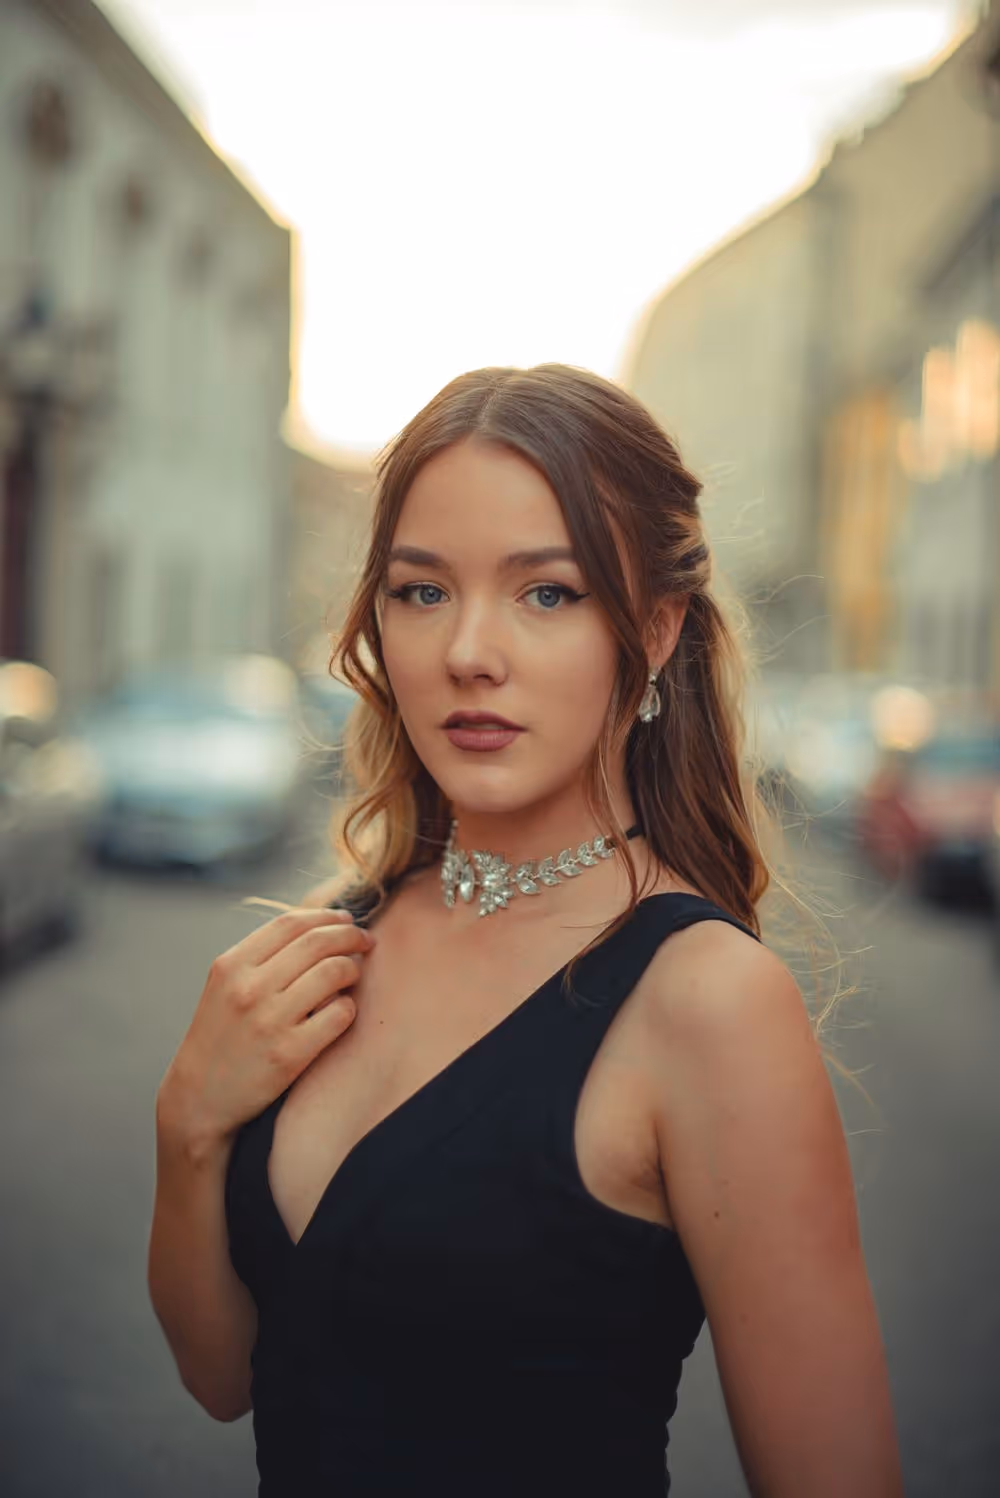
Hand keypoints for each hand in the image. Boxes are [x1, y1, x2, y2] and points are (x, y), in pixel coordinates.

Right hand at [157, 907, 374, 1148]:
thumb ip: (262, 956)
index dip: (325, 916)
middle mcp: (249, 989)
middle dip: (350, 936)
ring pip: (334, 973)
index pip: (290, 923)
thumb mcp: (226, 986)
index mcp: (232, 966)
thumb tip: (318, 925)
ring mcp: (269, 1021)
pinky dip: (348, 1007)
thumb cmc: (222, 1035)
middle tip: (365, 941)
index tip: (345, 920)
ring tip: (354, 975)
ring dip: (353, 969)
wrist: (199, 1099)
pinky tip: (342, 1011)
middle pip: (317, 943)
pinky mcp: (289, 1054)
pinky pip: (340, 1014)